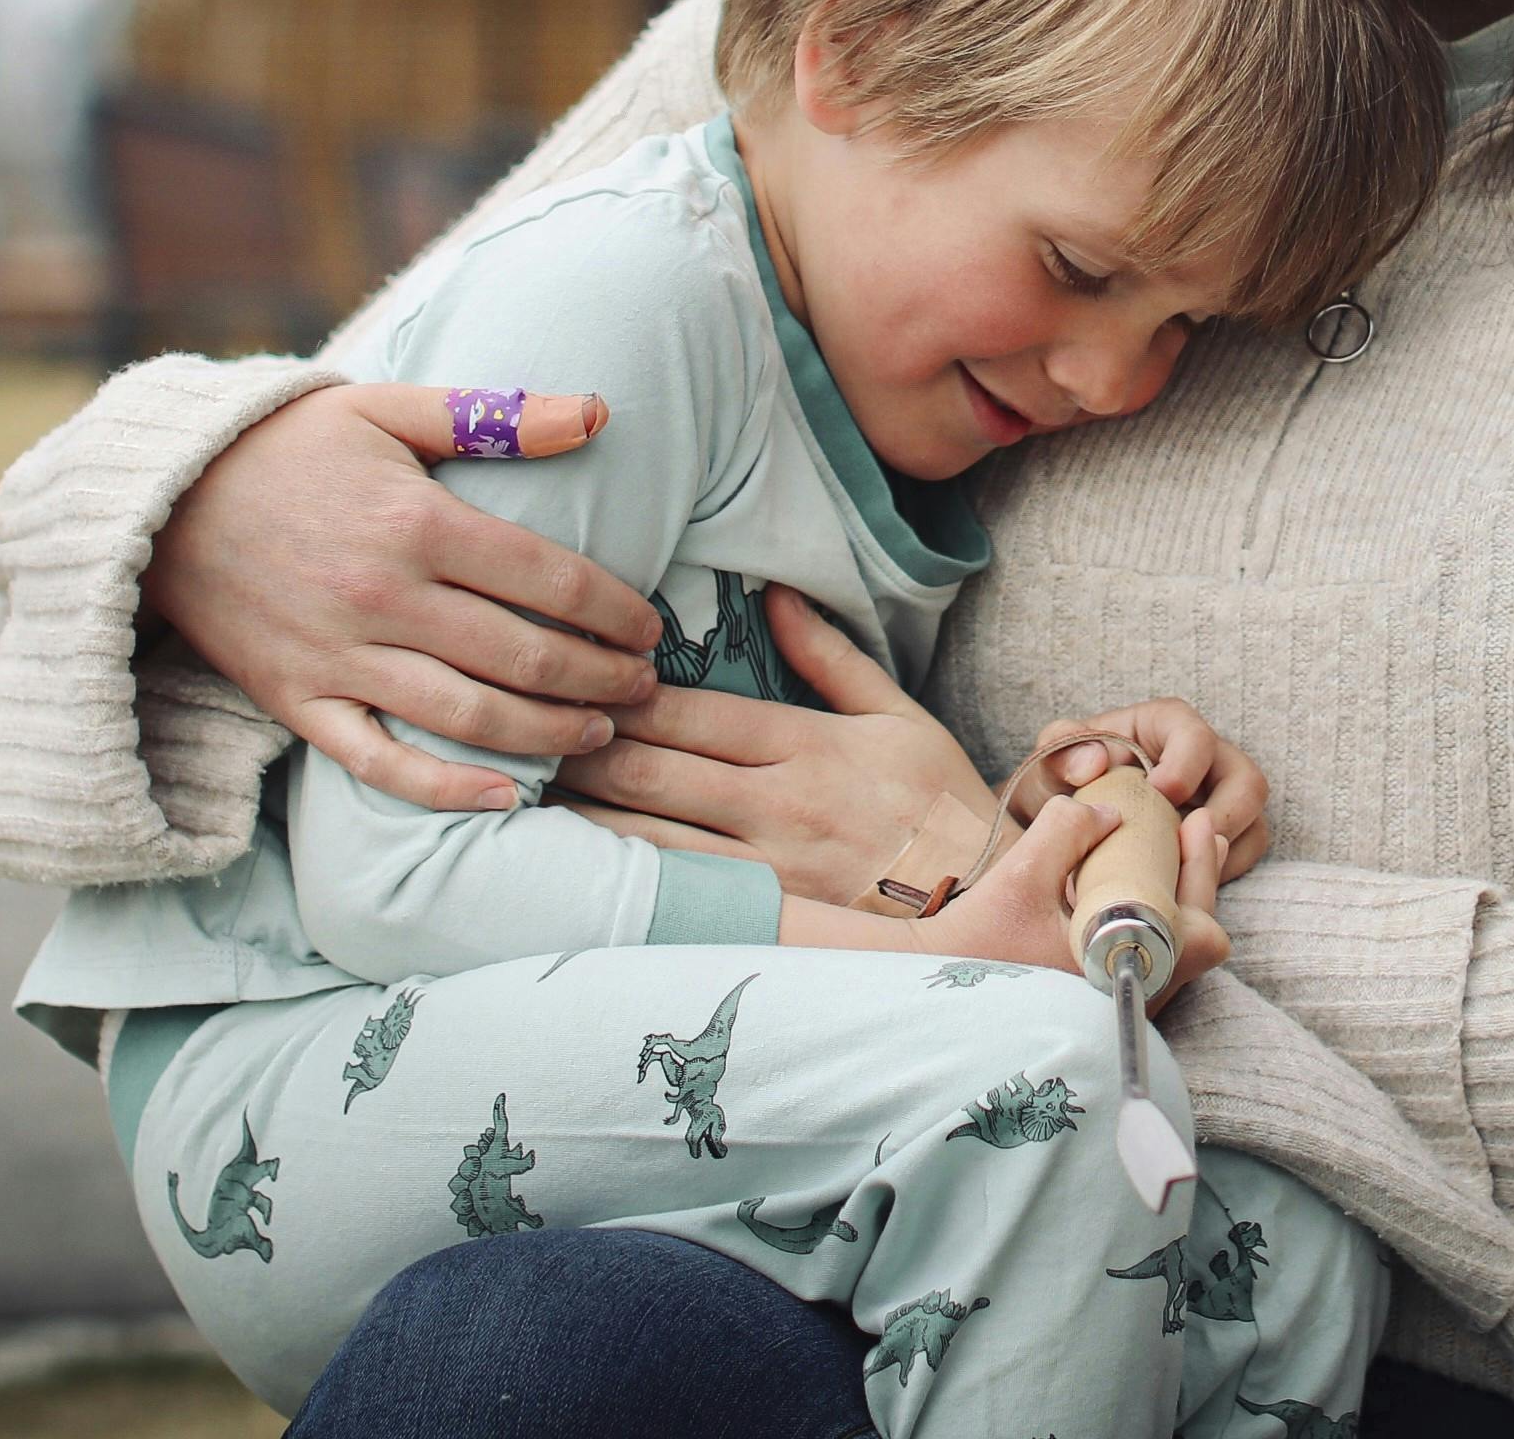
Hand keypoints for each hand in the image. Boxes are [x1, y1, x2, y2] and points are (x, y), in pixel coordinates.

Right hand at [143, 383, 660, 815]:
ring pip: (470, 716)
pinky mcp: (299, 702)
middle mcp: (384, 597)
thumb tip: (599, 410)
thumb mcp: (388, 410)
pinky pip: (381, 763)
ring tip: (601, 735)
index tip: (653, 629)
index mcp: (417, 521)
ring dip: (550, 735)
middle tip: (645, 691)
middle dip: (601, 681)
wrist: (161, 501)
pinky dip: (447, 788)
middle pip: (524, 657)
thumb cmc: (290, 448)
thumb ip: (497, 415)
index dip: (617, 611)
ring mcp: (339, 657)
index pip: (551, 580)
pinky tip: (507, 796)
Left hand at [557, 585, 1000, 903]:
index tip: (584, 675)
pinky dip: (622, 871)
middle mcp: (780, 806)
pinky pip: (677, 891)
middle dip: (586, 747)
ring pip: (652, 837)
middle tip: (530, 725)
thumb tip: (775, 596)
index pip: (699, 715)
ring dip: (587, 812)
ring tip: (531, 786)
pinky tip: (575, 860)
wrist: (983, 899)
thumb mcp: (898, 714)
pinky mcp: (764, 918)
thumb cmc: (938, 801)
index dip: (632, 697)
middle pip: (658, 771)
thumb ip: (830, 656)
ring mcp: (767, 868)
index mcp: (809, 746)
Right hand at [915, 788, 1233, 1011]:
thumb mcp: (1021, 875)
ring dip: (1175, 899)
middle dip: (1197, 879)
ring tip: (1170, 846)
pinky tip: (1137, 882)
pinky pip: (1149, 961)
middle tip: (1193, 827)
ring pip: (1176, 953)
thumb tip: (1111, 811)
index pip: (1199, 933)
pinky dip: (1153, 920)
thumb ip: (1069, 830)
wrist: (928, 993)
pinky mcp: (1099, 1011)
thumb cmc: (973, 939)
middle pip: (1198, 944)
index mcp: (1119, 975)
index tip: (1194, 825)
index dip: (1203, 872)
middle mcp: (1127, 1004)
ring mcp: (1116, 1014)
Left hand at [1013, 700, 1270, 884]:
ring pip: (1254, 821)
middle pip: (1246, 781)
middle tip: (1182, 843)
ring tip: (1182, 873)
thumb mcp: (1049, 766)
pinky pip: (1246, 853)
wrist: (1070, 827)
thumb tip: (1095, 763)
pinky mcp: (1226, 835)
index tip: (1159, 793)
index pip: (1196, 736)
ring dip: (1224, 851)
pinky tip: (1184, 886)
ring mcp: (1221, 800)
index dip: (1186, 765)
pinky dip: (1223, 872)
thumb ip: (1061, 752)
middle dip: (1223, 816)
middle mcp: (1206, 761)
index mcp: (1167, 729)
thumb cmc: (1064, 786)